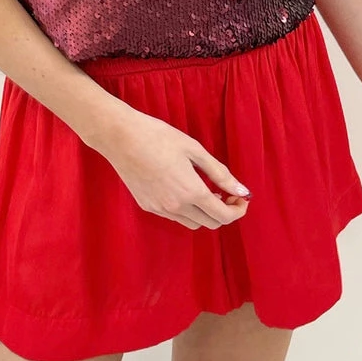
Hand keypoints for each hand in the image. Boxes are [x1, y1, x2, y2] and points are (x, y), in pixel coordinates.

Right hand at [95, 104, 251, 229]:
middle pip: (210, 224)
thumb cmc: (158, 136)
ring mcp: (160, 209)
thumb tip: (242, 191)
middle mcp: (176, 207)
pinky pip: (174, 216)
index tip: (240, 197)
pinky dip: (185, 210)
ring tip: (204, 191)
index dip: (238, 210)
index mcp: (192, 192)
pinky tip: (182, 189)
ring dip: (204, 213)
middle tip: (226, 194)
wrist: (120, 137)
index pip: (224, 216)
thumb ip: (220, 173)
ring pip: (192, 223)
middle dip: (224, 212)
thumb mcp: (194, 149)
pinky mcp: (146, 206)